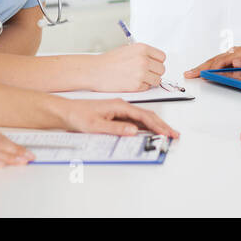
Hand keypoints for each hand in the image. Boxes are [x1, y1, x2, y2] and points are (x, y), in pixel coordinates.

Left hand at [56, 98, 179, 138]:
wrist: (66, 111)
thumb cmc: (78, 115)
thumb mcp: (96, 125)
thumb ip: (116, 128)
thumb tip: (133, 131)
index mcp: (119, 106)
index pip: (143, 116)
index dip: (157, 125)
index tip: (167, 132)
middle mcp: (121, 106)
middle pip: (147, 115)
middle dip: (162, 125)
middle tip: (173, 134)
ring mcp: (120, 110)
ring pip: (143, 118)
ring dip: (156, 125)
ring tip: (167, 133)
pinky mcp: (116, 115)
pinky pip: (135, 120)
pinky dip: (146, 126)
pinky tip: (150, 131)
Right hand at [89, 43, 166, 90]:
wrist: (95, 71)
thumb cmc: (108, 61)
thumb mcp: (128, 49)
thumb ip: (142, 53)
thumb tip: (153, 59)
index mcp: (142, 48)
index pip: (162, 57)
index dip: (157, 62)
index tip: (153, 64)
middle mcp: (143, 60)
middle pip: (162, 69)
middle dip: (155, 72)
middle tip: (146, 73)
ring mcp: (141, 73)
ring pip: (157, 80)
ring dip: (150, 80)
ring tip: (139, 78)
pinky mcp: (136, 86)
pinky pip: (147, 88)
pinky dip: (142, 87)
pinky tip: (132, 82)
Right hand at [184, 43, 240, 78]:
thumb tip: (236, 62)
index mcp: (238, 53)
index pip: (221, 62)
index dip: (210, 68)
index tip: (201, 74)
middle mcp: (233, 55)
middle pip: (213, 61)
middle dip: (200, 68)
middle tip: (188, 74)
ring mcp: (233, 59)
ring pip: (214, 64)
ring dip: (202, 68)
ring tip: (191, 74)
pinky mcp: (234, 64)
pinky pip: (220, 67)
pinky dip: (210, 70)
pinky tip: (204, 74)